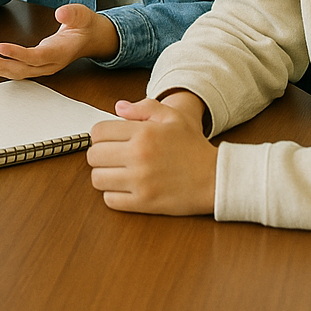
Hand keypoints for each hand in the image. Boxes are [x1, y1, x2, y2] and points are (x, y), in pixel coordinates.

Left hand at [0, 3, 116, 78]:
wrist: (90, 39)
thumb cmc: (85, 25)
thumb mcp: (83, 15)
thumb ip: (73, 14)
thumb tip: (61, 12)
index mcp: (61, 52)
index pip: (37, 57)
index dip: (18, 54)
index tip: (0, 47)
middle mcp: (50, 63)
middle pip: (23, 69)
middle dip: (0, 65)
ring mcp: (44, 66)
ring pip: (18, 72)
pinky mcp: (37, 65)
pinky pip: (18, 70)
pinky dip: (2, 68)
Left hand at [85, 91, 216, 215]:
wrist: (216, 178)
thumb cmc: (194, 147)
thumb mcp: (173, 117)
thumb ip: (144, 107)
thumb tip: (118, 107)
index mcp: (143, 132)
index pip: (98, 132)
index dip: (100, 136)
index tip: (109, 141)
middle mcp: (138, 156)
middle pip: (94, 156)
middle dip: (100, 155)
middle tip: (112, 157)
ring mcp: (140, 181)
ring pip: (97, 179)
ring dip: (104, 176)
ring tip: (117, 173)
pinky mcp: (144, 203)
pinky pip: (110, 200)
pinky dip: (113, 195)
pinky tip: (125, 188)